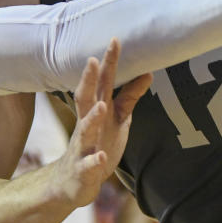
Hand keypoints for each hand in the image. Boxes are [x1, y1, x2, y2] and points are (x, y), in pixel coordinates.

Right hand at [50, 39, 151, 207]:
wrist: (73, 182)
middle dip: (88, 80)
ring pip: (85, 129)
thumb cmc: (98, 142)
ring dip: (92, 118)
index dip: (109, 63)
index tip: (115, 40)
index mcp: (97, 110)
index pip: (103, 83)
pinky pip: (89, 165)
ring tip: (101, 106)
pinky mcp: (84, 169)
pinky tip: (101, 157)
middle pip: (86, 98)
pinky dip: (94, 161)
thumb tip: (148, 72)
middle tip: (92, 60)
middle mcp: (87, 124)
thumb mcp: (117, 119)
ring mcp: (84, 146)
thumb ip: (129, 97)